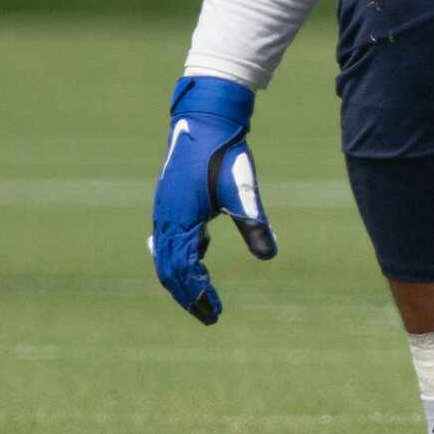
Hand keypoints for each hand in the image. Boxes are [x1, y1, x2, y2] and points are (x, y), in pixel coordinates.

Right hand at [150, 75, 276, 323]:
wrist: (205, 118)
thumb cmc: (223, 153)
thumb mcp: (243, 189)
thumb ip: (254, 222)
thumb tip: (269, 255)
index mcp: (180, 220)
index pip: (185, 271)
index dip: (199, 295)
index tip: (216, 313)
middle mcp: (166, 219)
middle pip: (170, 271)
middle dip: (188, 296)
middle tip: (210, 315)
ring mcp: (164, 211)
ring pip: (166, 257)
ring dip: (182, 279)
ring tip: (202, 294)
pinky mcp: (169, 202)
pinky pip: (168, 240)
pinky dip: (181, 257)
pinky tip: (201, 257)